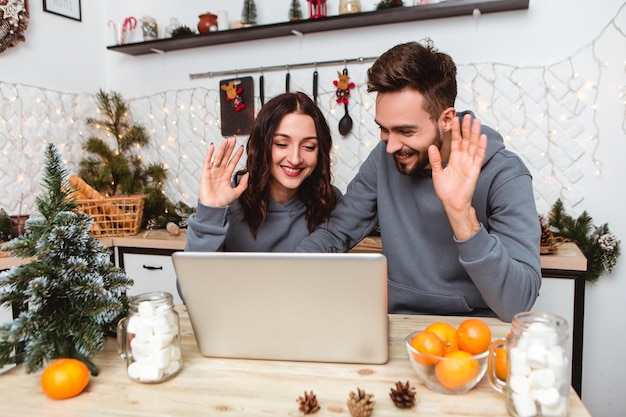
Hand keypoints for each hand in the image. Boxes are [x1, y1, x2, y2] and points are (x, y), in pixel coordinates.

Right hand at [198, 136, 248, 206]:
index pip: (233, 162)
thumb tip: (248, 173)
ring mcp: (212, 172)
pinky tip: (213, 146)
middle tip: (234, 138)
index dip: (237, 155)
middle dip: (230, 148)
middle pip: (225, 157)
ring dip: (222, 148)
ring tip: (226, 139)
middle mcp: (219, 172)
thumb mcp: (237, 192)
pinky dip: (209, 154)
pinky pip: (207, 161)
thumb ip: (243, 183)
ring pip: (218, 157)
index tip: (242, 147)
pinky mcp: (205, 173)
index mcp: (226, 176)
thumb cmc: (223, 202)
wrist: (214, 207)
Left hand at [429, 114, 486, 239]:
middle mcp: (463, 160)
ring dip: (474, 133)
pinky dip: (481, 147)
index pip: (456, 142)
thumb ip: (435, 160)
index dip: (455, 131)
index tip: (454, 119)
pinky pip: (478, 157)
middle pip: (466, 140)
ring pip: (473, 145)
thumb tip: (431, 146)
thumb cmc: (445, 191)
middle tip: (467, 115)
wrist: (452, 204)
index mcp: (454, 159)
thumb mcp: (437, 173)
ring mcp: (470, 164)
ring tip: (475, 121)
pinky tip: (482, 137)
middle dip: (466, 128)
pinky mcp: (475, 170)